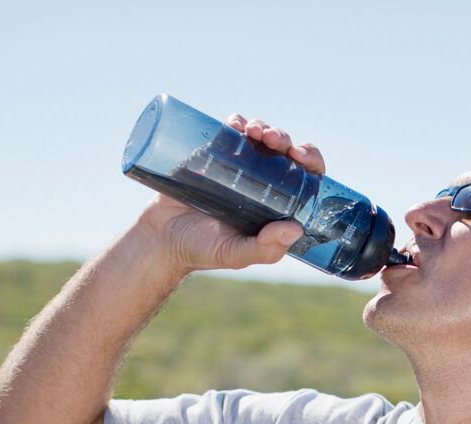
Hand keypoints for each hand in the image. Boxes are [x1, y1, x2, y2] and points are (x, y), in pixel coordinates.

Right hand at [134, 114, 329, 274]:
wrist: (160, 238)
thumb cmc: (204, 250)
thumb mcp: (237, 254)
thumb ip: (266, 249)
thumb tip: (297, 228)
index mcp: (278, 205)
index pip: (306, 177)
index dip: (309, 160)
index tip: (298, 154)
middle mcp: (263, 183)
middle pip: (284, 151)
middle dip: (284, 138)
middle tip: (271, 139)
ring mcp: (239, 166)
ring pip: (260, 136)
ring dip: (263, 126)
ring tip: (253, 131)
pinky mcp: (214, 154)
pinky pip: (231, 131)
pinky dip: (237, 122)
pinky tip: (236, 123)